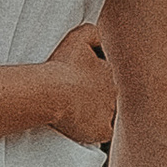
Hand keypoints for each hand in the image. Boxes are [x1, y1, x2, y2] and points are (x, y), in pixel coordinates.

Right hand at [43, 23, 117, 147]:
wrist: (53, 91)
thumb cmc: (61, 65)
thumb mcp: (78, 37)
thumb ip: (93, 32)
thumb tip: (101, 37)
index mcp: (108, 71)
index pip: (104, 77)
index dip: (90, 80)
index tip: (77, 83)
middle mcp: (113, 91)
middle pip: (107, 96)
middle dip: (94, 97)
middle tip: (75, 99)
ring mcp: (108, 112)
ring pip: (105, 114)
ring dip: (94, 114)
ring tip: (75, 114)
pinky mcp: (101, 130)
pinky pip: (103, 133)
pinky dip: (94, 132)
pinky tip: (81, 128)